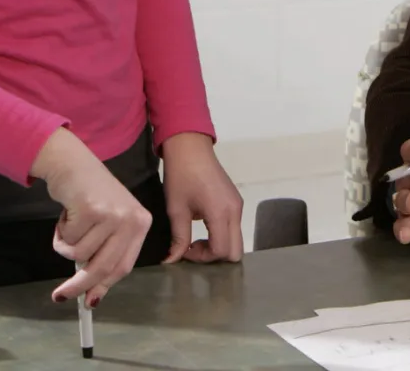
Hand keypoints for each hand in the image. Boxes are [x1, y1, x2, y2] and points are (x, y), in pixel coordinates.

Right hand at [31, 127, 152, 306]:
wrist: (74, 163)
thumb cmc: (90, 196)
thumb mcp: (108, 224)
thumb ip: (104, 254)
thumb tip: (92, 296)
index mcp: (141, 224)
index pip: (124, 266)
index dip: (104, 286)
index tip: (89, 302)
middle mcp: (132, 219)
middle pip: (103, 267)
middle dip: (79, 285)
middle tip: (60, 296)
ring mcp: (113, 214)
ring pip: (80, 254)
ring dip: (65, 246)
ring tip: (68, 225)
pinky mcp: (91, 209)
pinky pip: (67, 240)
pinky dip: (59, 233)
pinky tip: (65, 214)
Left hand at [161, 132, 244, 263]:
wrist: (190, 147)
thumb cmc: (181, 176)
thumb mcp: (176, 210)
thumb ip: (178, 239)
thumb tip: (171, 261)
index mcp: (221, 213)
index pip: (221, 250)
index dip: (202, 257)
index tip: (184, 249)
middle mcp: (235, 212)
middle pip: (235, 251)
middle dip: (214, 256)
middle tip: (193, 247)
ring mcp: (238, 206)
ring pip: (236, 240)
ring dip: (218, 245)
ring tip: (196, 237)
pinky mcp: (236, 202)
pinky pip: (234, 228)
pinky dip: (221, 234)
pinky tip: (204, 226)